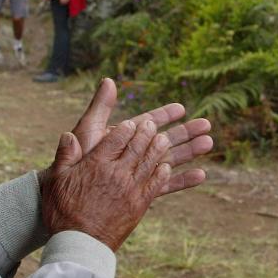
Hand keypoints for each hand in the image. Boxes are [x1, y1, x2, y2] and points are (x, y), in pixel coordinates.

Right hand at [41, 120, 168, 251]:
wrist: (79, 244)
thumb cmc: (62, 212)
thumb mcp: (56, 181)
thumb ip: (65, 155)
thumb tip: (69, 135)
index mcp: (96, 164)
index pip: (117, 139)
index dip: (127, 128)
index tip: (132, 123)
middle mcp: (116, 173)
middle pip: (137, 146)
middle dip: (146, 133)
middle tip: (153, 125)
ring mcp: (130, 189)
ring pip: (149, 162)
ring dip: (158, 148)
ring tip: (164, 139)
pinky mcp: (139, 205)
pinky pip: (156, 184)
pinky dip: (162, 173)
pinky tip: (166, 167)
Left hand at [66, 78, 212, 195]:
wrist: (69, 197)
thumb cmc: (76, 163)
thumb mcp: (88, 131)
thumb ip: (100, 108)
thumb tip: (109, 80)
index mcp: (122, 139)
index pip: (147, 123)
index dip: (165, 114)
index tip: (182, 107)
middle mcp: (133, 155)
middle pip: (164, 140)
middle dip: (185, 132)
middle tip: (207, 124)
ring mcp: (138, 174)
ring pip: (169, 161)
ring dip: (189, 152)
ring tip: (209, 143)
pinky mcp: (142, 193)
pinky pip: (165, 186)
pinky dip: (183, 181)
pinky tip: (201, 175)